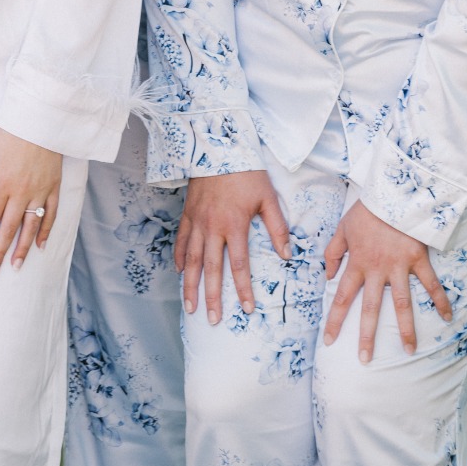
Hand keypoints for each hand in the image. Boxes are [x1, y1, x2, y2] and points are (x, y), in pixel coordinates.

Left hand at [0, 127, 62, 273]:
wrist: (40, 117)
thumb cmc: (8, 131)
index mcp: (2, 184)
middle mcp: (21, 193)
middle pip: (9, 229)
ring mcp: (40, 192)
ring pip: (31, 227)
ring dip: (23, 249)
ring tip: (15, 266)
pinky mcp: (54, 187)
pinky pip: (51, 215)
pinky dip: (46, 231)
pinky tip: (42, 246)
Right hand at [175, 171, 290, 323]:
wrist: (217, 146)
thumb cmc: (246, 171)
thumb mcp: (267, 197)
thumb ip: (277, 227)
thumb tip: (287, 254)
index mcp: (234, 225)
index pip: (239, 265)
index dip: (243, 289)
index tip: (247, 309)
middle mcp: (212, 227)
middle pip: (210, 268)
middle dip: (211, 296)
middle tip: (211, 320)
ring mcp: (196, 221)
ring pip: (191, 259)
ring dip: (190, 284)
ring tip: (190, 305)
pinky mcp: (187, 212)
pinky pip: (181, 239)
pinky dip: (179, 257)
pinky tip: (179, 271)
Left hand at [323, 199, 452, 360]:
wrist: (391, 193)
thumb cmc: (365, 211)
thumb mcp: (342, 229)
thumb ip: (332, 253)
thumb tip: (327, 276)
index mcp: (356, 263)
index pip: (342, 297)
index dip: (335, 320)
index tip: (329, 340)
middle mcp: (376, 270)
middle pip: (370, 308)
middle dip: (366, 336)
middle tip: (365, 360)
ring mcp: (398, 267)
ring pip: (401, 304)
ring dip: (406, 329)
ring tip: (409, 351)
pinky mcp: (418, 260)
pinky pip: (431, 284)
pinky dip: (440, 300)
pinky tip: (447, 318)